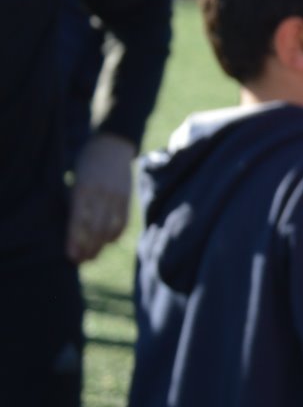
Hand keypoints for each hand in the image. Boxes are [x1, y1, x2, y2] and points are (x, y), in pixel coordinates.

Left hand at [67, 132, 136, 263]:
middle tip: (79, 261)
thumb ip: (76, 200)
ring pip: (109, 228)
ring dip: (100, 245)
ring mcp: (117, 197)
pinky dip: (115, 234)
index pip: (79, 221)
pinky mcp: (127, 198)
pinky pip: (122, 221)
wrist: (112, 144)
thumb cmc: (86, 161)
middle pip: (95, 228)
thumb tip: (72, 228)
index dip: (75, 240)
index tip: (70, 256)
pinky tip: (108, 243)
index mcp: (84, 188)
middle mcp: (102, 194)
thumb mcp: (76, 178)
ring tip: (91, 257)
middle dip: (87, 248)